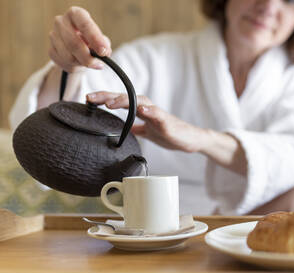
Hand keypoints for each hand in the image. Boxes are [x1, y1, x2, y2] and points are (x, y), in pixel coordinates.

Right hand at [49, 6, 111, 72]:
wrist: (77, 50)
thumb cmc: (91, 42)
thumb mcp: (101, 40)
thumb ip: (104, 44)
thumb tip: (104, 52)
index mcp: (75, 14)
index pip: (84, 24)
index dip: (95, 38)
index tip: (103, 51)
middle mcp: (61, 22)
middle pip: (74, 43)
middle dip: (88, 57)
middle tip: (99, 64)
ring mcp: (53, 35)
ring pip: (69, 56)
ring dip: (82, 63)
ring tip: (90, 63)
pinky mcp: (51, 50)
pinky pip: (64, 63)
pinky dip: (75, 67)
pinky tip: (79, 63)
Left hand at [86, 91, 206, 152]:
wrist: (191, 140)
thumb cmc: (171, 134)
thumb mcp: (148, 132)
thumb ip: (135, 128)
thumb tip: (121, 129)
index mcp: (143, 111)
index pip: (121, 101)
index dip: (105, 98)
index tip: (88, 99)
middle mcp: (149, 109)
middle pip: (127, 97)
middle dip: (108, 96)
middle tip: (91, 97)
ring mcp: (159, 115)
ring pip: (141, 102)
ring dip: (125, 101)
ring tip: (111, 103)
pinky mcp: (168, 123)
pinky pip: (158, 115)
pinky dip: (150, 111)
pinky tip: (142, 109)